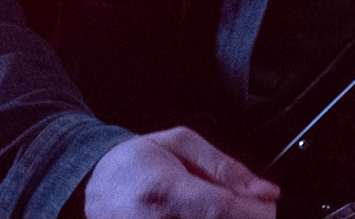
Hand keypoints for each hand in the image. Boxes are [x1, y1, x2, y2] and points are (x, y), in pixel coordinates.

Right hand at [85, 127, 279, 218]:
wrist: (88, 189)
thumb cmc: (133, 164)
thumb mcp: (179, 144)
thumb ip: (225, 168)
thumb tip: (266, 192)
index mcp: (166, 193)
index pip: (224, 211)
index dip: (256, 212)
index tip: (266, 204)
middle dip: (246, 218)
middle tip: (245, 208)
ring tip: (220, 212)